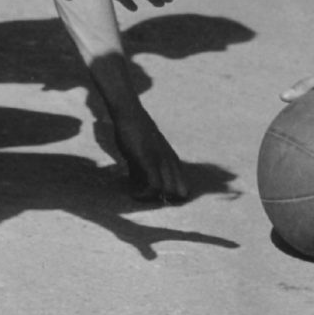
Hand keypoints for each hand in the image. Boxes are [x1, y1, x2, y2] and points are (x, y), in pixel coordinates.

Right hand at [85, 73, 190, 202]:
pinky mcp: (149, 159)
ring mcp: (161, 160)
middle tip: (146, 198)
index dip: (172, 198)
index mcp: (173, 160)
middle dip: (165, 201)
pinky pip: (155, 185)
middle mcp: (171, 161)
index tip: (154, 199)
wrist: (129, 113)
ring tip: (137, 195)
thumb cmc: (134, 132)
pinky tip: (134, 194)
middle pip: (181, 192)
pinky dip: (145, 195)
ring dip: (154, 199)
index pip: (184, 186)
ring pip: (170, 191)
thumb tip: (137, 186)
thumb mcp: (142, 154)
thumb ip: (143, 170)